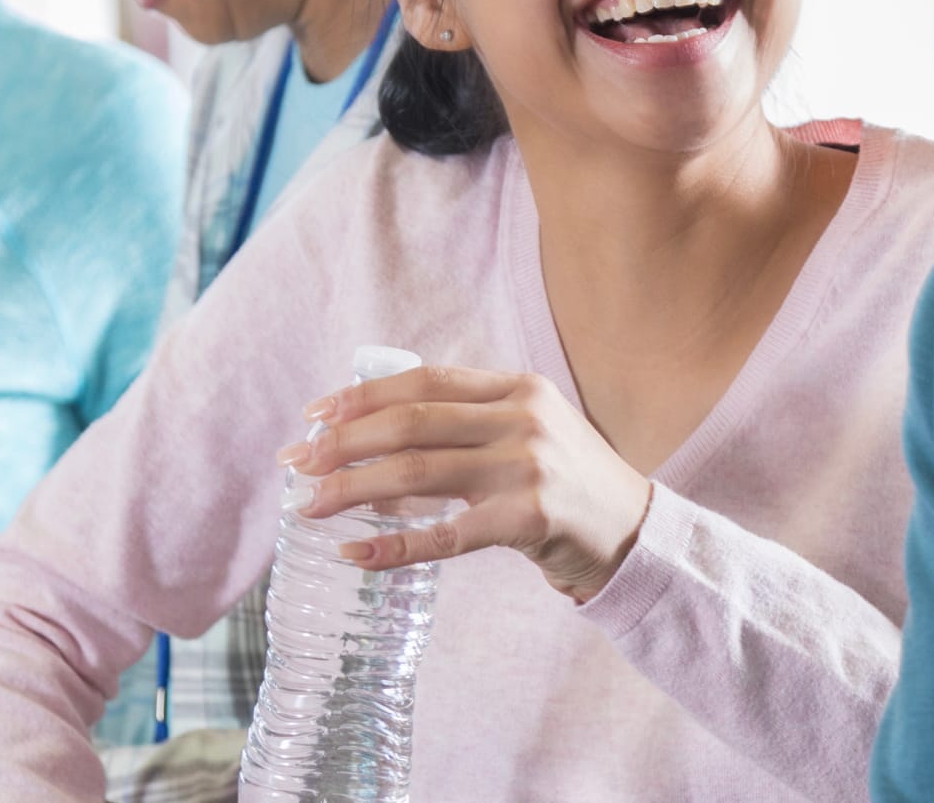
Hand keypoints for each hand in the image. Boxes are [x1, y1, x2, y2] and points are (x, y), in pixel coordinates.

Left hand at [285, 365, 653, 601]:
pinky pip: (445, 536)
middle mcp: (521, 419)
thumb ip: (472, 418)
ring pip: (416, 473)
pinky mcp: (529, 520)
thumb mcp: (531, 428)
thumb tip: (378, 425)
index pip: (422, 381)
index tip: (314, 415)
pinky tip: (355, 553)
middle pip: (409, 423)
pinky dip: (393, 547)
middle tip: (297, 462)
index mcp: (516, 387)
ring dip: (352, 488)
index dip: (360, 396)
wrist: (636, 533)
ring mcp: (527, 469)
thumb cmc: (570, 483)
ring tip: (309, 504)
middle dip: (342, 442)